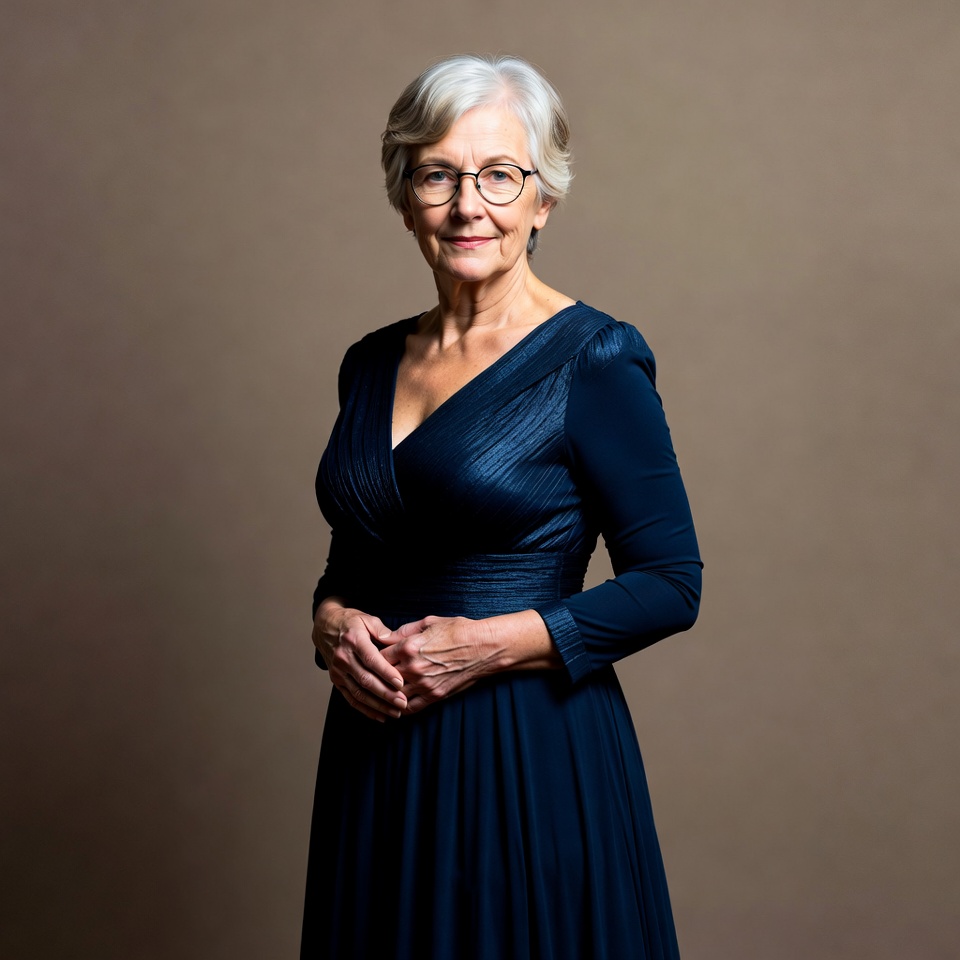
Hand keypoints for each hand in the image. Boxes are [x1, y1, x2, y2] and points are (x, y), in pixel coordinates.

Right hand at [312, 598, 407, 721]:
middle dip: (385, 694)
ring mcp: (338, 671)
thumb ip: (384, 631)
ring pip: (359, 693)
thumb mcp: (367, 619)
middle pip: (365, 680)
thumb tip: (399, 642)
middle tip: (402, 702)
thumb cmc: (351, 622)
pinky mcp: (336, 681)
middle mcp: (343, 658)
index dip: (386, 672)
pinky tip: (380, 716)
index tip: (400, 683)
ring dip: (378, 705)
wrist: (325, 625)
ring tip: (395, 712)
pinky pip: (351, 698)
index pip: (371, 659)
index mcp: (353, 640)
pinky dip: (365, 709)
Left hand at [379, 616, 498, 714]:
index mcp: (408, 647)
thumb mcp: (430, 622)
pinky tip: (397, 705)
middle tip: (371, 678)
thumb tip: (387, 637)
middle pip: (383, 678)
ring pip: (394, 696)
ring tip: (381, 694)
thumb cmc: (458, 630)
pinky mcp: (435, 696)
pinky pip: (411, 708)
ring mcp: (424, 684)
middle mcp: (413, 668)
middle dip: (377, 677)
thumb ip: (405, 631)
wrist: (483, 647)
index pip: (378, 657)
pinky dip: (401, 708)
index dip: (373, 658)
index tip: (372, 659)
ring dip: (387, 695)